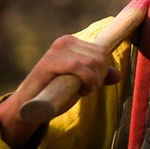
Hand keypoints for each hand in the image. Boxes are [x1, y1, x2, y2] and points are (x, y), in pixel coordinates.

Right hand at [0, 35, 120, 148]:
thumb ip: (99, 76)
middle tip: (87, 89)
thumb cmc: (57, 91)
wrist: (31, 106)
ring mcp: (55, 51)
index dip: (103, 70)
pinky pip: (78, 66)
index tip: (94, 83)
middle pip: (99, 57)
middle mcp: (64, 41)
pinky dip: (86, 80)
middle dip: (99, 77)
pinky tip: (82, 91)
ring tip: (81, 90)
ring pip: (92, 61)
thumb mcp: (82, 82)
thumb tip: (118, 75)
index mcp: (72, 42)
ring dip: (93, 81)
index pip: (101, 51)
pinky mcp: (48, 62)